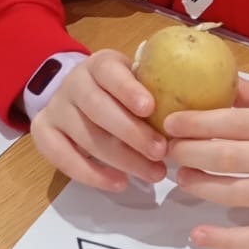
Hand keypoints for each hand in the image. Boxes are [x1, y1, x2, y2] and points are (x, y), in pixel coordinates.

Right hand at [31, 48, 168, 191]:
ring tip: (153, 174)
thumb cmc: (122, 91)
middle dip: (131, 133)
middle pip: (98, 109)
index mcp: (99, 65)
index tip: (150, 108)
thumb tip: (205, 107)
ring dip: (121, 159)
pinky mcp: (44, 133)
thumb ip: (160, 88)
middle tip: (161, 152)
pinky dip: (91, 174)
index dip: (128, 90)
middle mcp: (73, 84)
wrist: (78, 94)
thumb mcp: (139, 79)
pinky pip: (62, 157)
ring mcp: (56, 109)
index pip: (110, 72)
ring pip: (85, 136)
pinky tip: (119, 183)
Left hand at [164, 78, 248, 248]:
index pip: (238, 121)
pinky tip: (198, 236)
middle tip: (168, 152)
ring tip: (181, 179)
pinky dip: (226, 239)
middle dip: (192, 153)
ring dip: (202, 187)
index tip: (170, 123)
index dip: (199, 122)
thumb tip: (219, 79)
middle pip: (233, 156)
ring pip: (240, 194)